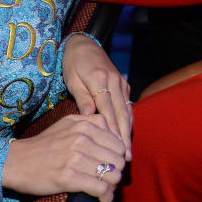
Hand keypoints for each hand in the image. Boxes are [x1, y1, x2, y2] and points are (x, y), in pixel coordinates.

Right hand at [2, 113, 125, 201]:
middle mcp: (82, 139)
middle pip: (118, 159)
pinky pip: (101, 189)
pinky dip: (106, 197)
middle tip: (109, 179)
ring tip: (105, 189)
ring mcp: (76, 158)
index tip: (112, 165)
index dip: (119, 156)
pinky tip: (103, 199)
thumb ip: (92, 123)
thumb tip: (116, 136)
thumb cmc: (44, 144)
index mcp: (84, 125)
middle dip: (117, 171)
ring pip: (113, 175)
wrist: (16, 161)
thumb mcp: (68, 123)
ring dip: (113, 186)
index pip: (118, 142)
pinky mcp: (69, 178)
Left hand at [62, 34, 132, 158]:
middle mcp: (115, 81)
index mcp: (100, 80)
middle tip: (126, 157)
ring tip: (127, 151)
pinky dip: (128, 121)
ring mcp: (121, 82)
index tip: (115, 149)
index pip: (108, 110)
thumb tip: (89, 117)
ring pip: (128, 110)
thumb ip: (82, 97)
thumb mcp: (72, 79)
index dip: (113, 131)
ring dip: (129, 131)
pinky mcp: (123, 84)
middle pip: (123, 113)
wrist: (84, 44)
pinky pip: (128, 105)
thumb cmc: (73, 63)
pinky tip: (126, 135)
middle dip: (125, 137)